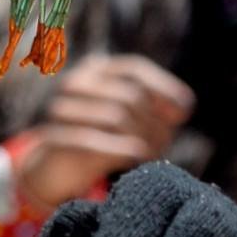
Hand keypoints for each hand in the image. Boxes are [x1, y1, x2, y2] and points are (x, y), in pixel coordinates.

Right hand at [16, 56, 194, 207]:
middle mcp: (76, 81)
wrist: (56, 168)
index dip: (164, 88)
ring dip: (142, 140)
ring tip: (149, 155)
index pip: (135, 68)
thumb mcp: (129, 117)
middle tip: (163, 146)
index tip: (183, 113)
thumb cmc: (103, 138)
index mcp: (95, 69)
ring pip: (115, 117)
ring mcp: (60, 107)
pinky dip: (120, 150)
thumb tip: (182, 106)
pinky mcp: (52, 137)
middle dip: (154, 124)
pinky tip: (135, 157)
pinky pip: (92, 140)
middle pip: (130, 96)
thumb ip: (154, 106)